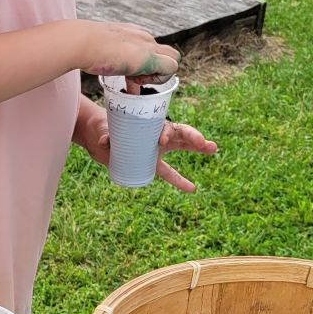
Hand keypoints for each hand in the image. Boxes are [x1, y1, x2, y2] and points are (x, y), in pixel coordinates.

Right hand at [75, 20, 178, 82]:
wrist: (82, 42)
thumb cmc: (84, 47)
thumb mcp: (100, 50)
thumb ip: (108, 57)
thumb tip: (103, 65)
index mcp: (133, 34)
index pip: (150, 49)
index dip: (143, 65)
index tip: (126, 73)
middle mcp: (144, 37)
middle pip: (165, 53)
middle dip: (155, 69)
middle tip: (133, 77)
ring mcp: (148, 45)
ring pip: (173, 58)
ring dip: (157, 75)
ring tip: (134, 79)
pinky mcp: (150, 56)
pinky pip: (172, 66)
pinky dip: (159, 78)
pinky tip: (138, 79)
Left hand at [77, 99, 216, 191]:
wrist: (99, 137)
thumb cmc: (104, 128)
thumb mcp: (104, 130)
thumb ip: (105, 135)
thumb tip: (104, 142)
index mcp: (146, 124)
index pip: (161, 126)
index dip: (165, 133)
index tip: (162, 140)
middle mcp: (154, 134)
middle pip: (179, 134)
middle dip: (194, 137)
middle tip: (207, 144)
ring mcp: (155, 149)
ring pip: (181, 148)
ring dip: (197, 148)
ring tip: (213, 148)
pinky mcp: (151, 164)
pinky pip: (168, 173)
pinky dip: (179, 181)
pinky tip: (192, 188)